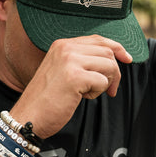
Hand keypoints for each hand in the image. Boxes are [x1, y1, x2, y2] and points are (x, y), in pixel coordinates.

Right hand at [11, 35, 131, 138]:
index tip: (127, 58)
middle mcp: (66, 47)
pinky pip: (103, 81)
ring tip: (89, 93)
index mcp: (62, 44)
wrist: (28, 117)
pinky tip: (82, 97)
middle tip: (109, 90)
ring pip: (109, 65)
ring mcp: (70, 60)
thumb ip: (82, 60)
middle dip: (114, 72)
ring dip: (105, 82)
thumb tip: (113, 57)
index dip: (116, 48)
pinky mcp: (75, 77)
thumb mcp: (63, 70)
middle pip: (107, 51)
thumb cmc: (47, 99)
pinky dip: (97, 92)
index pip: (98, 39)